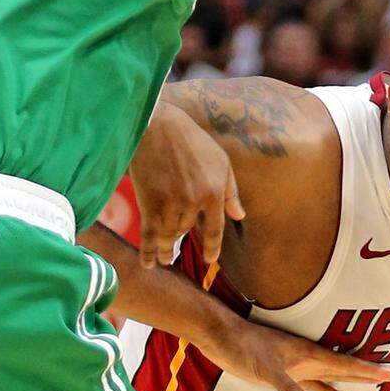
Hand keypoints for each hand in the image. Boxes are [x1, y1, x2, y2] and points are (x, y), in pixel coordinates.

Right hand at [132, 104, 244, 268]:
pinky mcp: (151, 203)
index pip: (215, 229)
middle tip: (174, 252)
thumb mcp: (220, 161)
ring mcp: (172, 204)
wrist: (155, 125)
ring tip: (164, 258)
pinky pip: (150, 236)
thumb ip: (231, 191)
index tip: (211, 260)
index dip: (213, 247)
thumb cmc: (190, 140)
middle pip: (187, 230)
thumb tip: (240, 216)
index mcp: (214, 192)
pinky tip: (149, 265)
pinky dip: (149, 252)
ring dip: (166, 248)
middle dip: (180, 239)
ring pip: (170, 234)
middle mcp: (195, 202)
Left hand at [198, 314, 389, 390]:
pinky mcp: (286, 371)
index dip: (372, 370)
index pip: (348, 364)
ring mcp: (298, 365)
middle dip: (371, 371)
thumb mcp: (265, 369)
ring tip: (376, 383)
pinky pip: (315, 383)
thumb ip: (287, 388)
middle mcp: (309, 358)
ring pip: (334, 374)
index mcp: (309, 355)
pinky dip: (328, 390)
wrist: (221, 337)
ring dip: (354, 379)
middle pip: (347, 367)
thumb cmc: (243, 348)